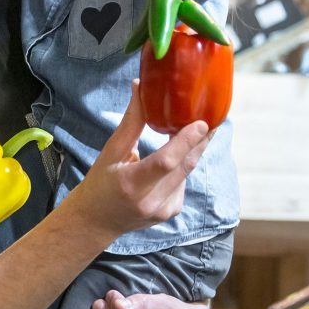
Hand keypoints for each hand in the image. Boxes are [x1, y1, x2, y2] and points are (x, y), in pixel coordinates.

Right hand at [67, 80, 210, 239]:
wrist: (97, 221)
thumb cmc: (100, 183)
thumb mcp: (110, 152)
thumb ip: (130, 122)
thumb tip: (139, 86)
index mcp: (131, 184)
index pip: (165, 162)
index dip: (186, 141)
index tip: (202, 122)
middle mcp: (150, 200)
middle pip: (185, 165)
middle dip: (201, 140)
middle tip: (212, 117)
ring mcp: (163, 210)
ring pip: (187, 171)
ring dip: (190, 151)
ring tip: (191, 131)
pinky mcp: (171, 212)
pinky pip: (184, 181)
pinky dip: (181, 167)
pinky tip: (170, 163)